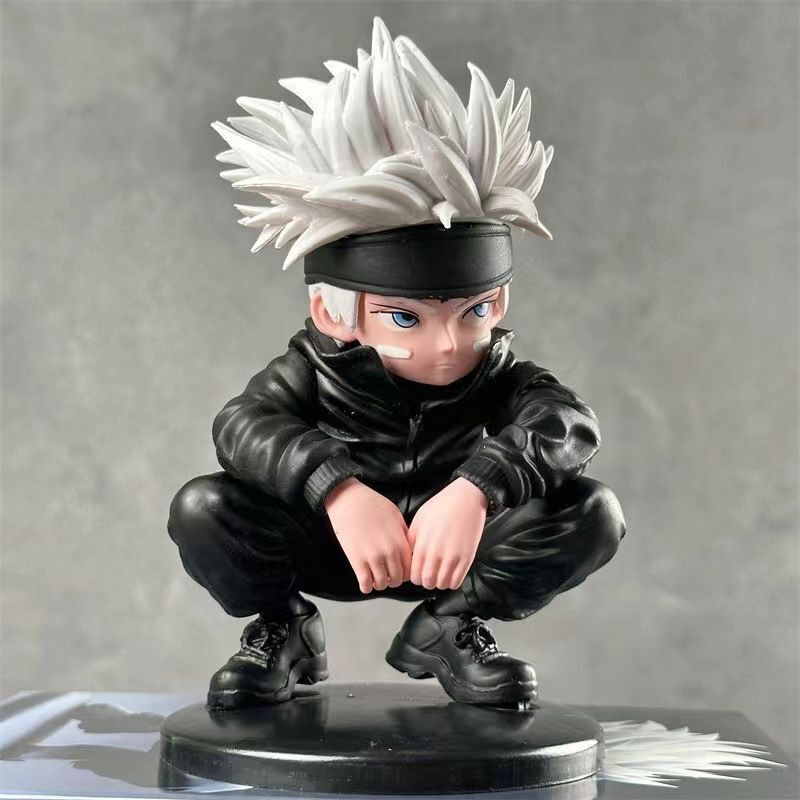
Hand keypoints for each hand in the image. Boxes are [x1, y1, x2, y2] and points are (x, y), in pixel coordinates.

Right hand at [325, 478, 411, 593]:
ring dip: (380, 583)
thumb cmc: (372, 504)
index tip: (400, 571)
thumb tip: (408, 549)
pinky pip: (365, 584)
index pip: (410, 569)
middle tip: (388, 575)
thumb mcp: (396, 516)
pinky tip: (365, 581)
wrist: (349, 500)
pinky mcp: (356, 561)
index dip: (406, 572)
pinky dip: (366, 586)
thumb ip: (404, 535)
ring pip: (382, 584)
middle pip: (398, 579)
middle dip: (393, 579)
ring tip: (376, 577)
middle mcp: (389, 552)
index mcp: (400, 542)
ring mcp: (373, 557)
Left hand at [408, 478, 487, 590]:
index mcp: (422, 545)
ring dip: (439, 582)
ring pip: (441, 585)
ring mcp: (452, 558)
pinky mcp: (467, 559)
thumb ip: (412, 540)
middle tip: (429, 573)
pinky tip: (451, 572)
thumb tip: (407, 557)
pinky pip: (456, 582)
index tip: (418, 572)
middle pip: (426, 582)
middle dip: (426, 580)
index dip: (414, 576)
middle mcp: (436, 554)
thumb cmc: (441, 506)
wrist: (466, 499)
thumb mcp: (419, 520)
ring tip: (441, 572)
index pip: (413, 575)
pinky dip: (452, 582)